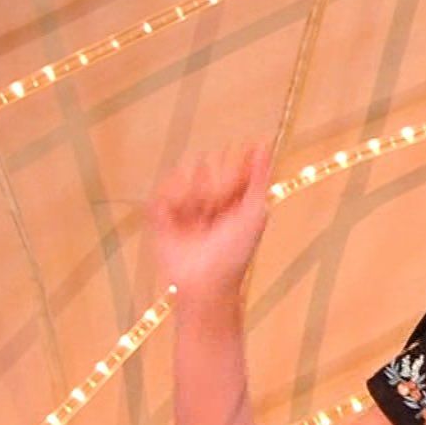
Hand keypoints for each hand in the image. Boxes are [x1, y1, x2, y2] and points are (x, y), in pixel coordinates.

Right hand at [148, 141, 273, 300]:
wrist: (206, 281)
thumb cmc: (236, 253)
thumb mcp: (254, 211)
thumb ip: (258, 176)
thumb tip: (264, 143)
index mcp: (232, 192)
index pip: (229, 161)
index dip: (232, 167)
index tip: (236, 179)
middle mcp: (207, 194)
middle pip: (207, 161)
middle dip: (214, 183)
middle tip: (217, 209)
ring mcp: (184, 202)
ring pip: (184, 172)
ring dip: (194, 194)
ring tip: (199, 218)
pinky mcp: (162, 213)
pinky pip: (164, 190)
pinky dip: (174, 203)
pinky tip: (181, 219)